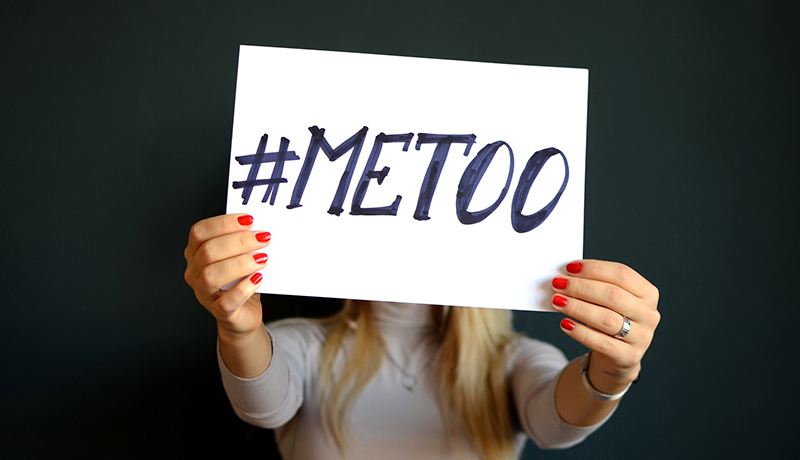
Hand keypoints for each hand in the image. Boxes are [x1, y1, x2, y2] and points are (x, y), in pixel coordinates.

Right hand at [184, 214, 271, 337]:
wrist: (245, 312)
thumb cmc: (241, 280)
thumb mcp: (238, 256)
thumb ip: (242, 243)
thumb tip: (260, 228)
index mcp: (195, 253)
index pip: (199, 232)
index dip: (223, 223)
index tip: (249, 219)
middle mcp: (195, 272)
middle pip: (208, 251)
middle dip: (238, 241)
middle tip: (264, 238)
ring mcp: (204, 293)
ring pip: (212, 275)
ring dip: (240, 264)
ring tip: (262, 259)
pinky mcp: (219, 311)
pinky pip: (226, 301)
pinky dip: (243, 288)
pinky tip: (258, 279)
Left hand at [551, 260, 659, 389]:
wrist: (615, 356)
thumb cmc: (609, 319)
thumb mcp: (608, 301)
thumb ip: (594, 286)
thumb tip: (566, 276)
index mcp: (647, 293)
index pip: (622, 274)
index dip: (594, 269)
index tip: (570, 268)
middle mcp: (649, 314)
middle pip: (613, 295)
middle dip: (581, 287)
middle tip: (558, 284)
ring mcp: (642, 337)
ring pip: (606, 318)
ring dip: (577, 307)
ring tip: (557, 301)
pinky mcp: (629, 356)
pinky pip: (601, 343)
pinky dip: (580, 332)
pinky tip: (565, 324)